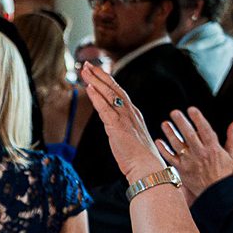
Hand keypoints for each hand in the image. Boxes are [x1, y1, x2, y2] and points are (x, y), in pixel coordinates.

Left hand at [79, 63, 164, 182]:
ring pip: (109, 94)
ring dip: (96, 81)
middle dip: (100, 75)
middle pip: (114, 88)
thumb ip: (122, 129)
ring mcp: (124, 118)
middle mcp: (130, 112)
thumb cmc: (139, 157)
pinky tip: (89, 87)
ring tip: (85, 70)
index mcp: (134, 114)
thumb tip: (114, 128)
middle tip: (88, 65)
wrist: (147, 167)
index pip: (119, 93)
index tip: (97, 72)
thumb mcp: (130, 138)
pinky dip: (96, 97)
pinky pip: (104, 108)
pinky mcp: (117, 126)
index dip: (108, 81)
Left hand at [157, 107, 232, 205]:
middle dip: (181, 122)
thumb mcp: (232, 155)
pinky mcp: (180, 170)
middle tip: (174, 112)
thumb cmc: (224, 174)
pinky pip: (169, 158)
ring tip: (164, 123)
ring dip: (170, 133)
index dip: (198, 118)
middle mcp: (200, 153)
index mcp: (213, 148)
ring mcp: (189, 161)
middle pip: (189, 134)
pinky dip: (163, 150)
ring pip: (177, 144)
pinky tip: (158, 141)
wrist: (216, 194)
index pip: (205, 130)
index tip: (191, 109)